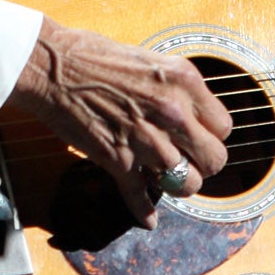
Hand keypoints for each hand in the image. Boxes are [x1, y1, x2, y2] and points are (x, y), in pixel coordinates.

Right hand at [8, 17, 233, 227]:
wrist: (51, 66)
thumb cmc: (94, 55)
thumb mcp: (150, 62)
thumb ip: (175, 90)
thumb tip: (190, 114)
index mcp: (184, 81)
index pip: (224, 126)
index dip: (211, 135)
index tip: (198, 137)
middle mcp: (171, 111)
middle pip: (214, 159)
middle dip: (204, 165)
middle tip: (189, 161)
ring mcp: (146, 139)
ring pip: (186, 184)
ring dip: (177, 186)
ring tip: (166, 179)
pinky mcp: (118, 160)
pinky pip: (140, 197)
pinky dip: (144, 212)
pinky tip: (149, 218)